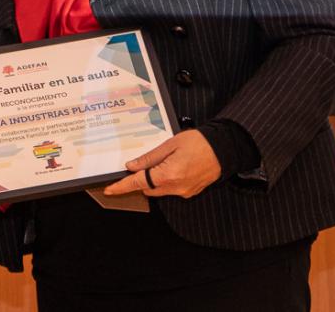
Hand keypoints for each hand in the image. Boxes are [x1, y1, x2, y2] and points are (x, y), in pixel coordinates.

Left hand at [103, 130, 220, 198]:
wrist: (224, 149)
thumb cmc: (199, 143)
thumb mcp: (170, 144)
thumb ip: (149, 157)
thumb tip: (132, 166)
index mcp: (168, 175)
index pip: (138, 183)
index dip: (122, 186)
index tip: (110, 189)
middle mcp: (176, 187)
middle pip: (148, 188)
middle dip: (142, 177)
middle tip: (145, 162)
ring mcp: (184, 191)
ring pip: (159, 189)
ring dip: (155, 179)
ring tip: (167, 160)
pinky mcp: (190, 191)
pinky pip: (171, 189)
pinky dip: (167, 180)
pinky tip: (175, 165)